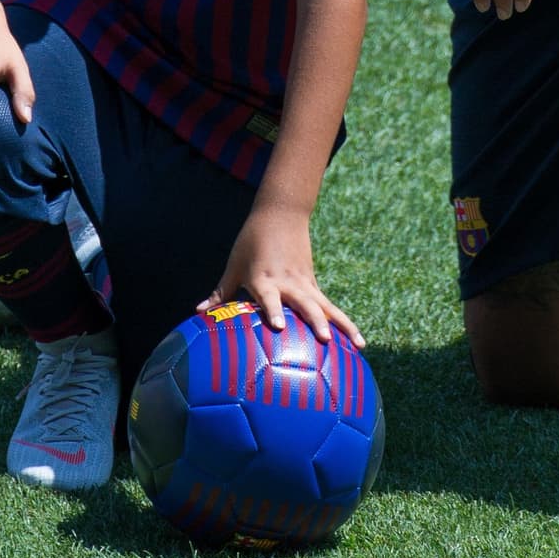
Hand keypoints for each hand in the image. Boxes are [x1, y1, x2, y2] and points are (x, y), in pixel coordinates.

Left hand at [197, 205, 363, 346]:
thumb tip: (199, 313)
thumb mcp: (234, 265)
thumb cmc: (251, 241)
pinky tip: (356, 340)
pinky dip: (343, 321)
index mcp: (264, 278)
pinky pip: (329, 306)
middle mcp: (288, 282)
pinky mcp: (313, 283)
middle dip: (315, 322)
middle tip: (325, 340)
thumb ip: (220, 293)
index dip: (272, 310)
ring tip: (359, 344)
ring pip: (326, 306)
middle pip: (305, 303)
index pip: (269, 297)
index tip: (277, 326)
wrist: (280, 213)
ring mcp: (304, 283)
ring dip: (342, 325)